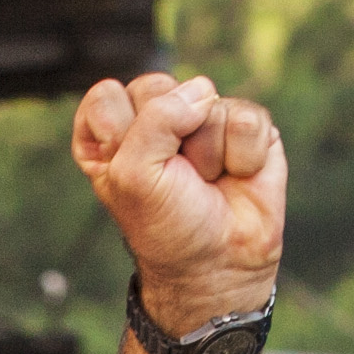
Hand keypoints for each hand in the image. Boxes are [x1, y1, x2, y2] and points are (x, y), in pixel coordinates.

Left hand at [74, 69, 286, 311]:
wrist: (220, 267)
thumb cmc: (168, 228)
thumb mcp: (134, 176)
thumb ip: (155, 119)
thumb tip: (203, 92)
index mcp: (112, 134)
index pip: (107, 97)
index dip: (122, 134)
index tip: (133, 176)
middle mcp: (155, 121)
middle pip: (157, 86)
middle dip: (168, 137)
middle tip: (176, 179)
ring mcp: (203, 120)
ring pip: (206, 100)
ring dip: (208, 153)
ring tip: (207, 183)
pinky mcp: (245, 128)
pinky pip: (246, 118)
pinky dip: (243, 156)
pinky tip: (238, 178)